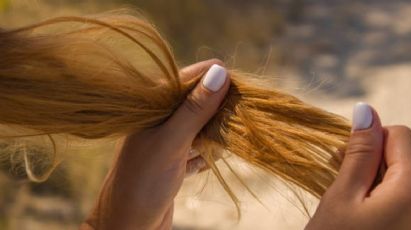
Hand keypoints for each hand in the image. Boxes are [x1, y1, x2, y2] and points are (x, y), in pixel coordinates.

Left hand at [81, 59, 229, 229]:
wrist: (128, 226)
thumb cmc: (142, 182)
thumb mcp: (171, 142)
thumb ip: (195, 108)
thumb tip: (221, 71)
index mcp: (152, 104)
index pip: (190, 78)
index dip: (216, 80)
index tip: (241, 90)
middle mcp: (161, 117)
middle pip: (201, 102)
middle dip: (218, 113)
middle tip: (226, 127)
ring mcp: (169, 138)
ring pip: (203, 126)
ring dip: (213, 137)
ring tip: (207, 151)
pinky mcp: (176, 158)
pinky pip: (200, 147)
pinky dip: (205, 155)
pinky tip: (199, 165)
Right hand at [306, 103, 410, 229]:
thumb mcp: (342, 196)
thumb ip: (359, 153)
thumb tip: (366, 111)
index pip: (399, 134)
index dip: (368, 140)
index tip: (344, 161)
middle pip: (403, 155)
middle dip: (371, 161)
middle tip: (342, 182)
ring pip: (402, 176)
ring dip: (374, 180)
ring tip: (351, 202)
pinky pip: (404, 197)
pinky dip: (382, 197)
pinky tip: (363, 213)